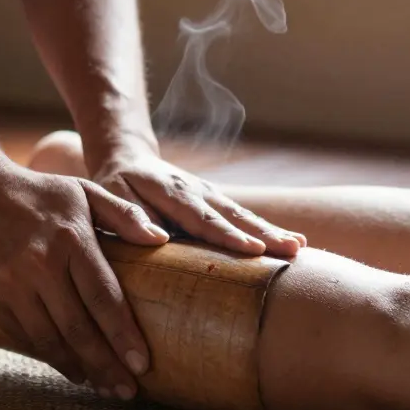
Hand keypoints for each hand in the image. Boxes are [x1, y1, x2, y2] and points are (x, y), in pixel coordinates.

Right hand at [0, 163, 168, 398]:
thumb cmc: (39, 192)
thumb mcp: (83, 191)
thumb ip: (123, 215)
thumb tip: (160, 239)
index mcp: (71, 239)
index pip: (104, 297)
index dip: (124, 335)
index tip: (142, 365)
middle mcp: (40, 264)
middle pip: (79, 328)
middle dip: (106, 365)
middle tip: (127, 391)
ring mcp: (11, 283)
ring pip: (49, 339)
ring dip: (78, 368)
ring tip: (101, 386)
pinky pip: (23, 335)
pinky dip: (48, 355)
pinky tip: (69, 367)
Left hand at [91, 147, 305, 257]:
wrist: (128, 158)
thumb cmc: (115, 186)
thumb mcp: (109, 197)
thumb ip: (129, 216)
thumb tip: (156, 238)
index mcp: (170, 192)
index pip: (201, 217)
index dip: (227, 234)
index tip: (253, 249)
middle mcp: (196, 191)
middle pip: (232, 215)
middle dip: (264, 233)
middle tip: (292, 250)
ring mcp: (210, 194)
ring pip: (244, 214)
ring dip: (273, 231)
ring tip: (300, 247)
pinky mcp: (218, 201)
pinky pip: (245, 216)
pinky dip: (269, 229)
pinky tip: (297, 242)